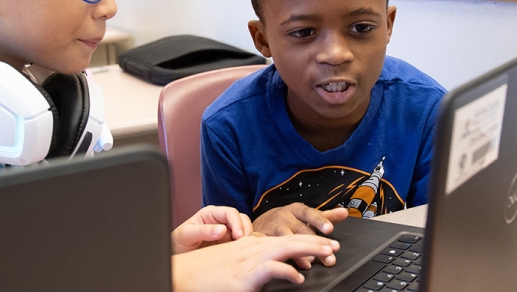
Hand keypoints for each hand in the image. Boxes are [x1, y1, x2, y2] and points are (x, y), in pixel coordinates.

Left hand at [171, 205, 252, 253]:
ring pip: (244, 231)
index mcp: (211, 214)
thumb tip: (222, 230)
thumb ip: (203, 231)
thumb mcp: (187, 234)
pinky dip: (244, 247)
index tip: (239, 236)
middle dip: (246, 230)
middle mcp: (221, 221)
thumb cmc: (179, 241)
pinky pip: (241, 243)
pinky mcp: (228, 244)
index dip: (237, 223)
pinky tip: (241, 254)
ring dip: (247, 239)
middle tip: (244, 244)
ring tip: (243, 251)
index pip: (230, 213)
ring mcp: (226, 233)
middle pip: (241, 220)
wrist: (177, 255)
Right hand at [172, 233, 339, 291]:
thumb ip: (253, 264)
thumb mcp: (233, 265)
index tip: (324, 241)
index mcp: (249, 245)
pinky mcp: (242, 277)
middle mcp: (250, 249)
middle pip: (288, 239)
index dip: (305, 237)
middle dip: (314, 241)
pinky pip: (269, 270)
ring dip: (307, 249)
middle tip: (334, 245)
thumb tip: (274, 270)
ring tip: (326, 253)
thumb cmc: (205, 274)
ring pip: (283, 249)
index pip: (282, 237)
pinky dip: (285, 271)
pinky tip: (298, 278)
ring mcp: (246, 261)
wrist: (181, 276)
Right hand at [253, 203, 348, 267]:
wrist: (255, 225)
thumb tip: (344, 212)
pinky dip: (288, 263)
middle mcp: (283, 217)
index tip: (329, 229)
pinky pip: (275, 253)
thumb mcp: (302, 217)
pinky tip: (298, 271)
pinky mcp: (261, 242)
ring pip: (287, 240)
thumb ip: (323, 216)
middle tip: (329, 254)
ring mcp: (271, 229)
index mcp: (294, 210)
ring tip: (312, 262)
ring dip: (301, 253)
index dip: (318, 221)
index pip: (309, 213)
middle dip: (315, 243)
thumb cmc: (284, 222)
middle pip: (300, 229)